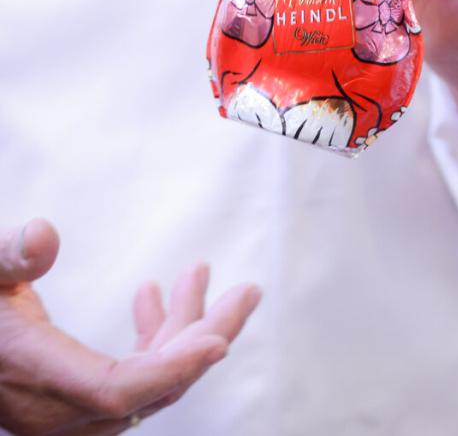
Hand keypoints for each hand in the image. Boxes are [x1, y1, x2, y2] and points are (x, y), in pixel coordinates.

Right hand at [0, 218, 260, 435]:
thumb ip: (10, 255)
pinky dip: (152, 339)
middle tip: (246, 292)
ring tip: (199, 274)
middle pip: (150, 386)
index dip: (173, 369)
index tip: (217, 341)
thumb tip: (43, 235)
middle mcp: (56, 406)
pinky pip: (128, 378)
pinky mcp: (71, 401)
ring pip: (146, 380)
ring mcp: (65, 410)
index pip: (116, 390)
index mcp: (37, 372)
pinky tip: (153, 296)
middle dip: (204, 335)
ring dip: (182, 330)